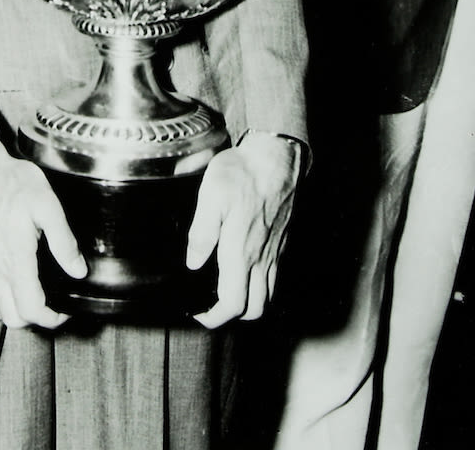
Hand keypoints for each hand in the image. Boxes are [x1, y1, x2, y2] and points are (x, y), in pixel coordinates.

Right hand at [0, 131, 86, 328]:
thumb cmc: (10, 182)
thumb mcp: (47, 204)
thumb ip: (64, 240)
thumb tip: (77, 269)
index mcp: (14, 259)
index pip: (31, 309)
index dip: (52, 319)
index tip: (64, 310)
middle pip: (12, 318)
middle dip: (35, 319)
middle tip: (52, 303)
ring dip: (16, 310)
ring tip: (34, 295)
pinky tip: (11, 284)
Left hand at [186, 132, 301, 328]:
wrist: (276, 157)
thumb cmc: (243, 173)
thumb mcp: (211, 196)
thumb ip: (202, 232)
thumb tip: (193, 263)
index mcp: (240, 251)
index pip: (232, 303)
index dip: (214, 317)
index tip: (199, 313)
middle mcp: (261, 258)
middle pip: (255, 309)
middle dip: (233, 316)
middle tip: (212, 307)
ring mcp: (274, 252)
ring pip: (269, 297)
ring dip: (250, 304)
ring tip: (229, 294)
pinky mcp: (281, 243)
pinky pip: (275, 278)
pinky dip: (262, 287)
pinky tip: (246, 272)